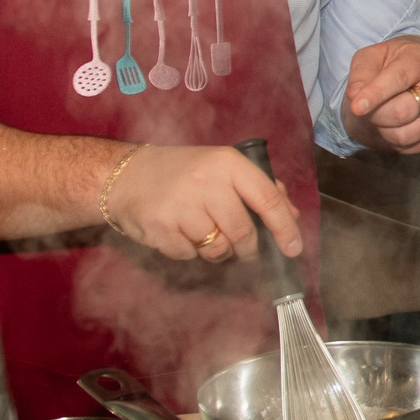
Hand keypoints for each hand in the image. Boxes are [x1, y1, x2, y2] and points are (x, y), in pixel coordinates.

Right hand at [106, 143, 302, 263]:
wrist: (126, 175)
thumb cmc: (183, 172)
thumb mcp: (223, 167)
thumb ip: (261, 188)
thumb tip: (292, 215)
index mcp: (228, 163)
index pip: (267, 199)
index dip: (285, 228)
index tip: (293, 249)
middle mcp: (206, 182)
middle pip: (243, 232)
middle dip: (248, 249)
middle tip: (245, 250)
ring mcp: (181, 206)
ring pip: (218, 249)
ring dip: (219, 252)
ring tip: (206, 236)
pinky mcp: (159, 228)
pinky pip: (190, 255)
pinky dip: (190, 252)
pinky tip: (180, 233)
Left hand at [345, 38, 419, 154]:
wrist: (414, 74)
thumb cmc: (389, 64)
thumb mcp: (371, 57)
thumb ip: (361, 73)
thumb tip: (355, 96)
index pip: (399, 79)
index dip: (375, 94)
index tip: (356, 107)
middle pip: (403, 112)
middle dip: (376, 115)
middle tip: (365, 109)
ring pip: (406, 135)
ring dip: (383, 130)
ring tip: (381, 115)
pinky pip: (411, 146)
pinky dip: (394, 141)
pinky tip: (394, 125)